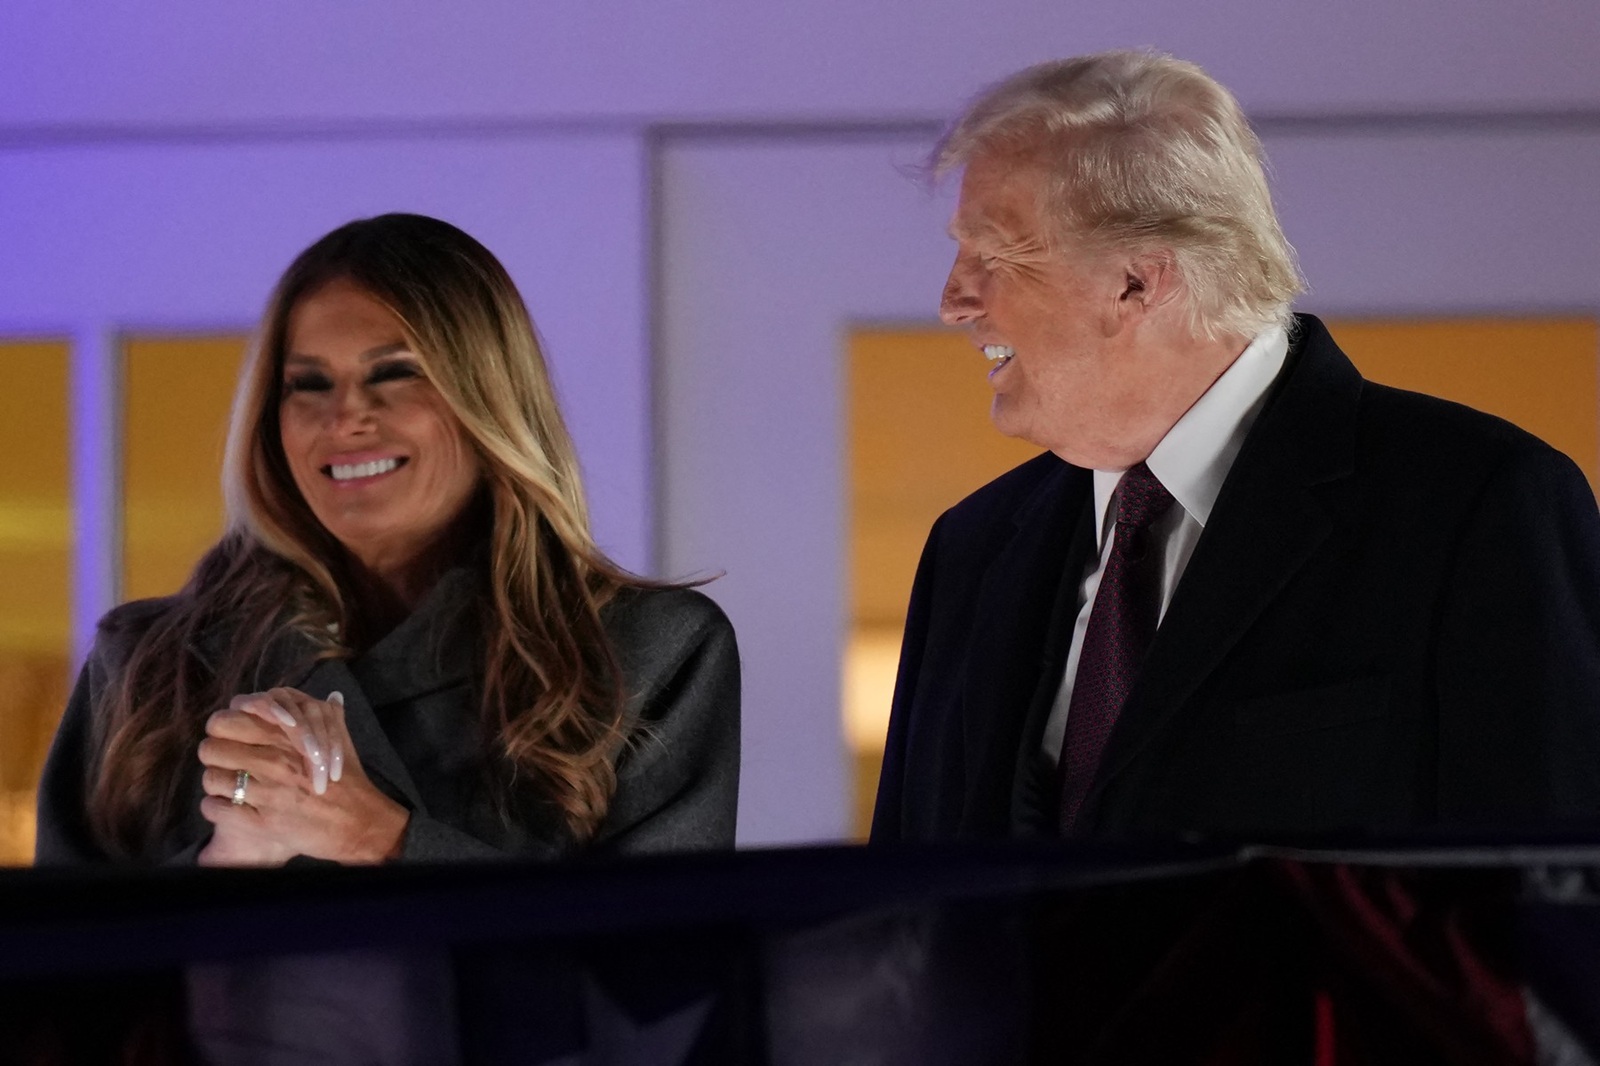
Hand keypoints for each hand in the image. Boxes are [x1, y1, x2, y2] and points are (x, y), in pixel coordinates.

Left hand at [196, 688, 409, 864]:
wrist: (359, 823)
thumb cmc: (348, 781)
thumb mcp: (342, 740)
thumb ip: (330, 715)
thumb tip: (332, 696)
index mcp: (287, 737)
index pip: (227, 720)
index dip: (224, 727)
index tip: (233, 737)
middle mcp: (274, 760)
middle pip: (211, 749)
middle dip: (214, 755)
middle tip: (225, 762)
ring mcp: (266, 792)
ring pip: (211, 779)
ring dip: (216, 783)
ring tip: (227, 786)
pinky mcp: (261, 822)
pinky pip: (216, 809)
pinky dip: (216, 808)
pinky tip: (229, 806)